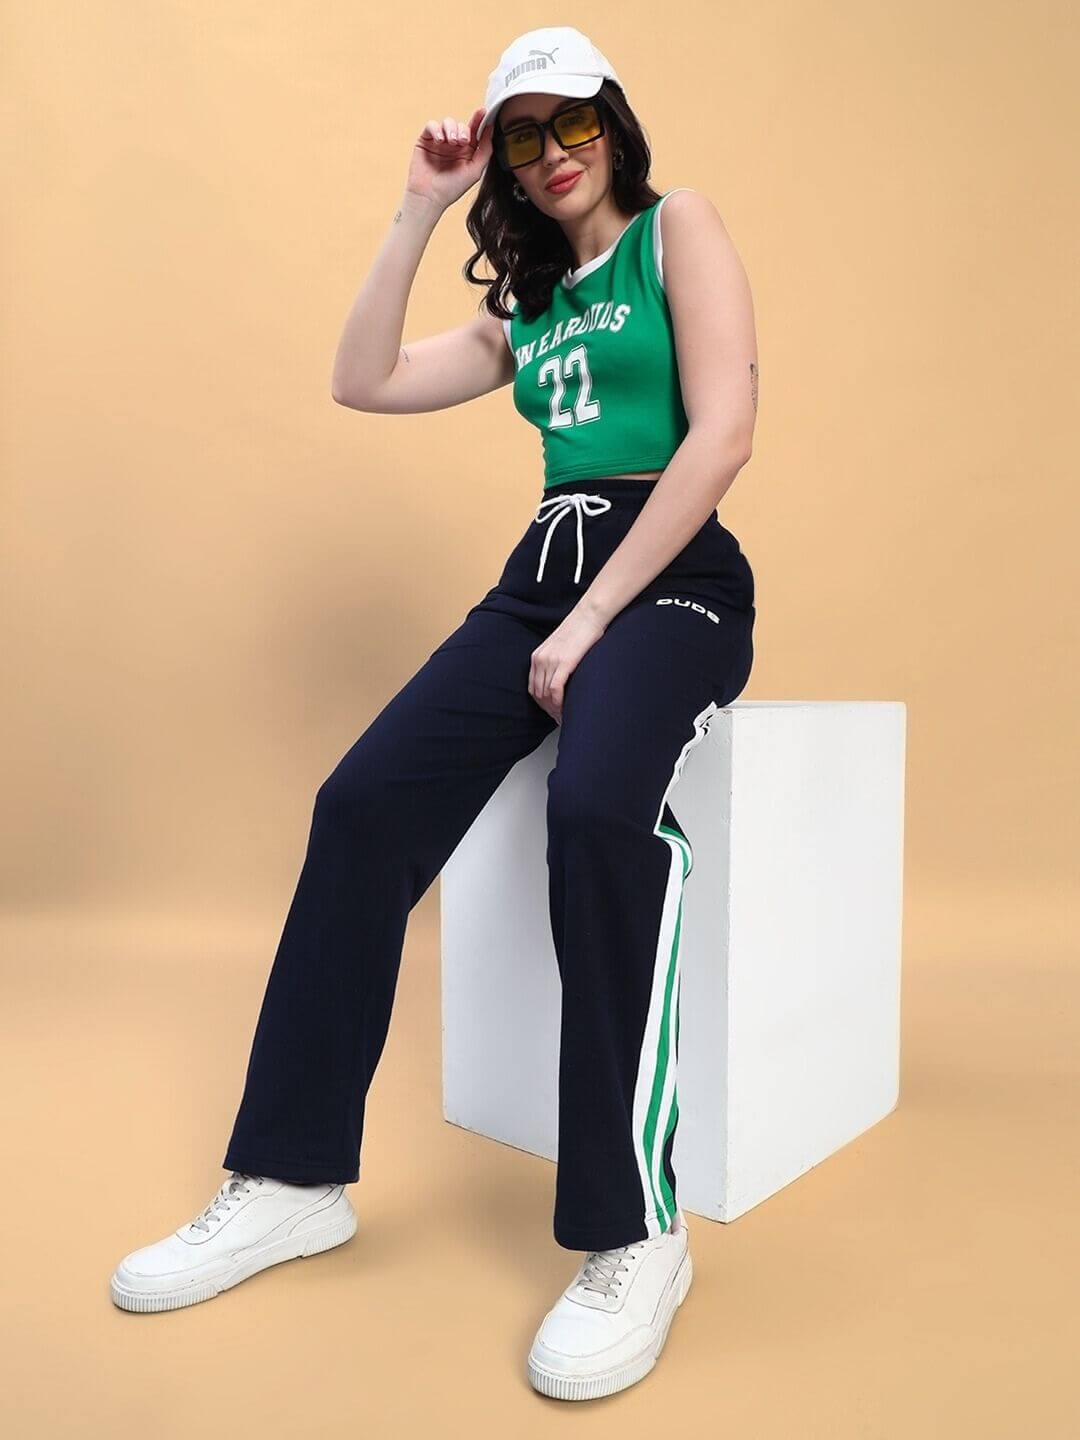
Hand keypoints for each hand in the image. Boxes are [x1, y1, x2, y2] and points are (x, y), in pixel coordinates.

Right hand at [405, 108, 491, 210]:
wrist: (429, 196)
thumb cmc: (451, 188)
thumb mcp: (475, 171)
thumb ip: (485, 150)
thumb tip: (490, 129)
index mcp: (467, 152)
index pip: (474, 132)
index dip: (479, 120)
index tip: (483, 111)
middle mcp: (454, 145)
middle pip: (461, 126)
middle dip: (463, 131)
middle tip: (461, 142)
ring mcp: (440, 142)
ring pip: (447, 122)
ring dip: (451, 129)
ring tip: (450, 142)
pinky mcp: (425, 140)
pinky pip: (431, 125)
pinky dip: (436, 129)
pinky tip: (439, 140)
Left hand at [528, 607, 607, 724]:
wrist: (589, 616)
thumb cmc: (580, 630)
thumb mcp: (560, 647)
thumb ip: (555, 662)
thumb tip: (560, 679)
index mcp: (537, 657)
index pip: (533, 688)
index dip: (542, 704)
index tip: (552, 712)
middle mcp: (540, 659)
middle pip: (538, 694)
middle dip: (548, 710)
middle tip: (559, 718)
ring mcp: (551, 661)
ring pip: (546, 695)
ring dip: (554, 709)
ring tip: (564, 717)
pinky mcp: (564, 663)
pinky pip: (556, 690)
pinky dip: (559, 704)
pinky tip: (565, 710)